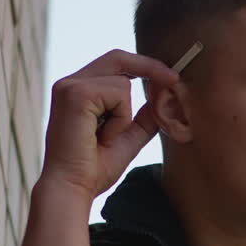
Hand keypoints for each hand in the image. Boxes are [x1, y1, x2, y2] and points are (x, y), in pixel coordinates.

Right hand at [38, 49, 179, 202]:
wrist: (73, 188)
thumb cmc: (93, 168)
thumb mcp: (127, 138)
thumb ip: (143, 118)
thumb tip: (163, 97)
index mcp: (78, 91)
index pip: (114, 64)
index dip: (144, 66)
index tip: (170, 78)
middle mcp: (70, 83)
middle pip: (118, 57)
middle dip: (151, 67)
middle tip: (175, 81)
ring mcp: (70, 86)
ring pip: (123, 81)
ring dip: (125, 115)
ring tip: (106, 138)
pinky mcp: (75, 93)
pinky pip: (119, 94)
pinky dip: (120, 119)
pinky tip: (103, 137)